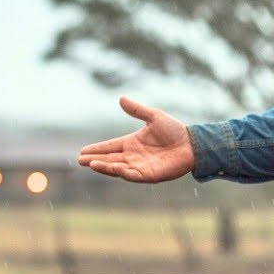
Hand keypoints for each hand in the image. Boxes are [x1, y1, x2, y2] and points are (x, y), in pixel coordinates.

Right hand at [77, 96, 194, 182]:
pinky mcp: (149, 175)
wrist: (192, 144)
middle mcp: (133, 156)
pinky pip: (132, 175)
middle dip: (95, 160)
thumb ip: (137, 110)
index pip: (110, 147)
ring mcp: (140, 167)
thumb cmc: (174, 131)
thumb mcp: (153, 116)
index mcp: (132, 143)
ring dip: (104, 167)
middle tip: (80, 160)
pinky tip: (111, 168)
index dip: (97, 149)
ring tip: (91, 164)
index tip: (83, 151)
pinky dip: (121, 172)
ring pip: (117, 168)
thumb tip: (121, 98)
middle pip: (109, 159)